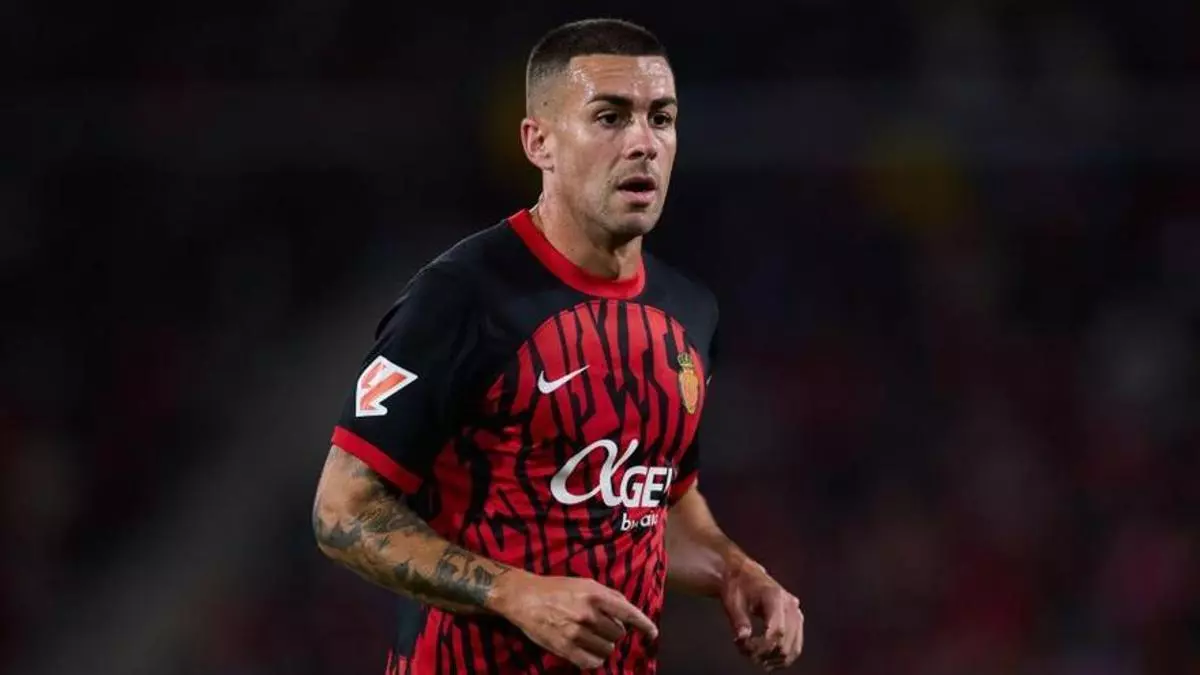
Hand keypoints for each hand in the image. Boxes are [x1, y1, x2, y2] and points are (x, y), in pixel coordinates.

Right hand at [494, 572, 658, 668]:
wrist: (524, 598)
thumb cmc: (555, 588)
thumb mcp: (584, 583)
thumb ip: (607, 595)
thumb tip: (627, 611)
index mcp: (595, 595)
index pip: (628, 613)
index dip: (644, 625)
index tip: (652, 633)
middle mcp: (588, 614)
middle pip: (618, 633)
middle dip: (613, 631)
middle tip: (600, 626)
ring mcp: (576, 632)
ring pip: (607, 649)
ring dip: (603, 645)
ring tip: (590, 637)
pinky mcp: (565, 648)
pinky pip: (591, 662)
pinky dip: (594, 659)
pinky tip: (588, 651)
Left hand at [721, 559, 803, 670]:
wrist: (745, 575)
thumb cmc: (737, 586)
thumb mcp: (732, 601)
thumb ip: (739, 620)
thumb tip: (743, 638)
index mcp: (775, 596)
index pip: (777, 630)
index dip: (762, 645)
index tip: (744, 648)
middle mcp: (790, 605)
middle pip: (785, 641)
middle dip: (765, 653)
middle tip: (745, 652)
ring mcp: (796, 613)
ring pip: (793, 647)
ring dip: (774, 658)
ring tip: (755, 658)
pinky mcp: (797, 620)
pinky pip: (796, 645)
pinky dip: (783, 657)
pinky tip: (768, 661)